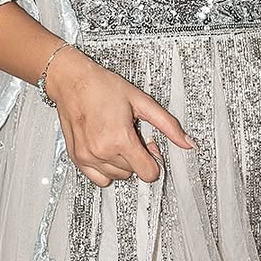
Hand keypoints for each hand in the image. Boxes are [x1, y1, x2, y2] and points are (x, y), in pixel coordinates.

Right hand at [44, 47, 193, 186]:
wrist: (72, 81)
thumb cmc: (103, 87)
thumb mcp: (142, 101)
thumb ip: (168, 125)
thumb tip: (187, 143)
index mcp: (119, 138)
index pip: (148, 173)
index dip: (154, 160)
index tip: (149, 146)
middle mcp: (101, 151)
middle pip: (133, 173)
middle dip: (137, 157)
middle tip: (131, 134)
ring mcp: (87, 156)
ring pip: (117, 177)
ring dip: (122, 163)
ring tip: (116, 138)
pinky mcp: (77, 158)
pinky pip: (99, 179)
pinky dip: (106, 169)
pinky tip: (107, 149)